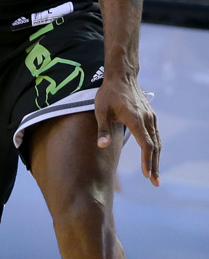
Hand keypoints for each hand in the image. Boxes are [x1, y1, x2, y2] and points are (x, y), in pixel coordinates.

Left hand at [95, 72, 160, 186]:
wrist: (122, 76)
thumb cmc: (108, 94)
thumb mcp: (101, 110)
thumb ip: (103, 129)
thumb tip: (102, 146)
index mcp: (136, 119)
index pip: (146, 145)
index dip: (147, 161)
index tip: (147, 175)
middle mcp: (147, 119)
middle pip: (155, 146)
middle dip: (154, 165)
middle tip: (154, 182)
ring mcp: (151, 117)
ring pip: (157, 141)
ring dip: (156, 158)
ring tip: (154, 174)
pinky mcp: (151, 115)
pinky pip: (155, 134)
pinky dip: (155, 147)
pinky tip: (153, 156)